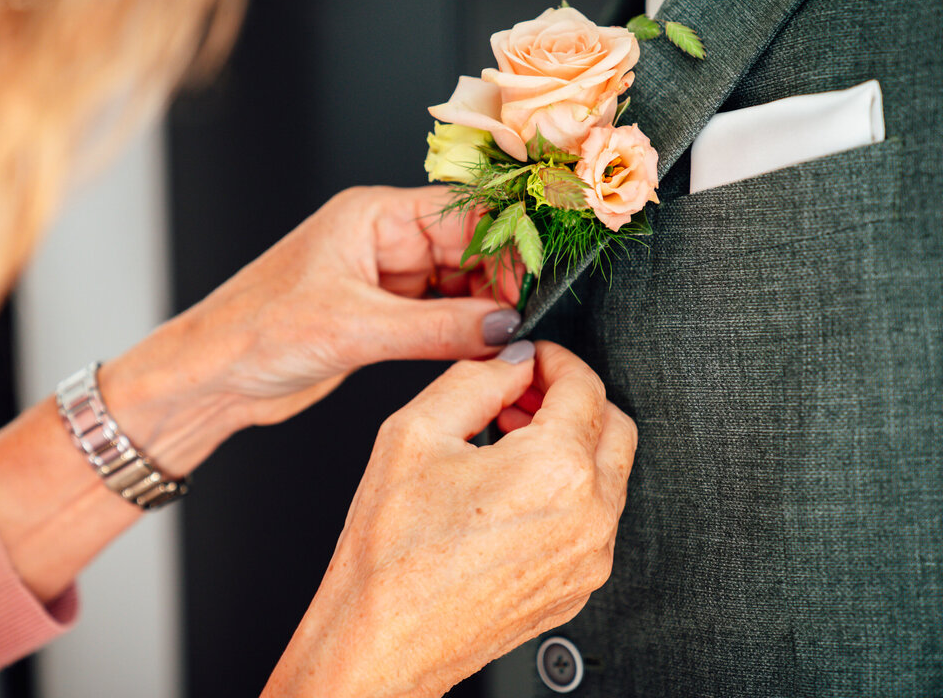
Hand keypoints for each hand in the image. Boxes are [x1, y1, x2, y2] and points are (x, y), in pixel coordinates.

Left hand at [191, 186, 522, 418]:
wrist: (211, 377)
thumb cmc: (254, 331)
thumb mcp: (355, 328)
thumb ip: (439, 328)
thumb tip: (504, 327)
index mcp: (371, 215)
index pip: (462, 213)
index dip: (502, 247)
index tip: (526, 288)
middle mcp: (381, 240)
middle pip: (468, 248)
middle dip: (498, 283)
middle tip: (522, 323)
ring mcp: (382, 279)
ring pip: (458, 286)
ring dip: (482, 313)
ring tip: (504, 342)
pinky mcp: (380, 317)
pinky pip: (439, 318)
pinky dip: (461, 335)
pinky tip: (478, 352)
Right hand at [262, 341, 636, 697]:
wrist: (384, 638)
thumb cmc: (392, 552)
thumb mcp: (416, 432)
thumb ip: (476, 379)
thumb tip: (511, 362)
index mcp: (556, 471)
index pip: (585, 386)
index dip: (555, 360)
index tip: (531, 359)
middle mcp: (588, 517)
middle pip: (615, 427)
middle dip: (572, 400)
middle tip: (522, 395)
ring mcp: (588, 559)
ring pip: (608, 475)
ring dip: (571, 445)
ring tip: (507, 443)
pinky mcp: (577, 587)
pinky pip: (592, 521)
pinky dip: (566, 491)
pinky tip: (510, 490)